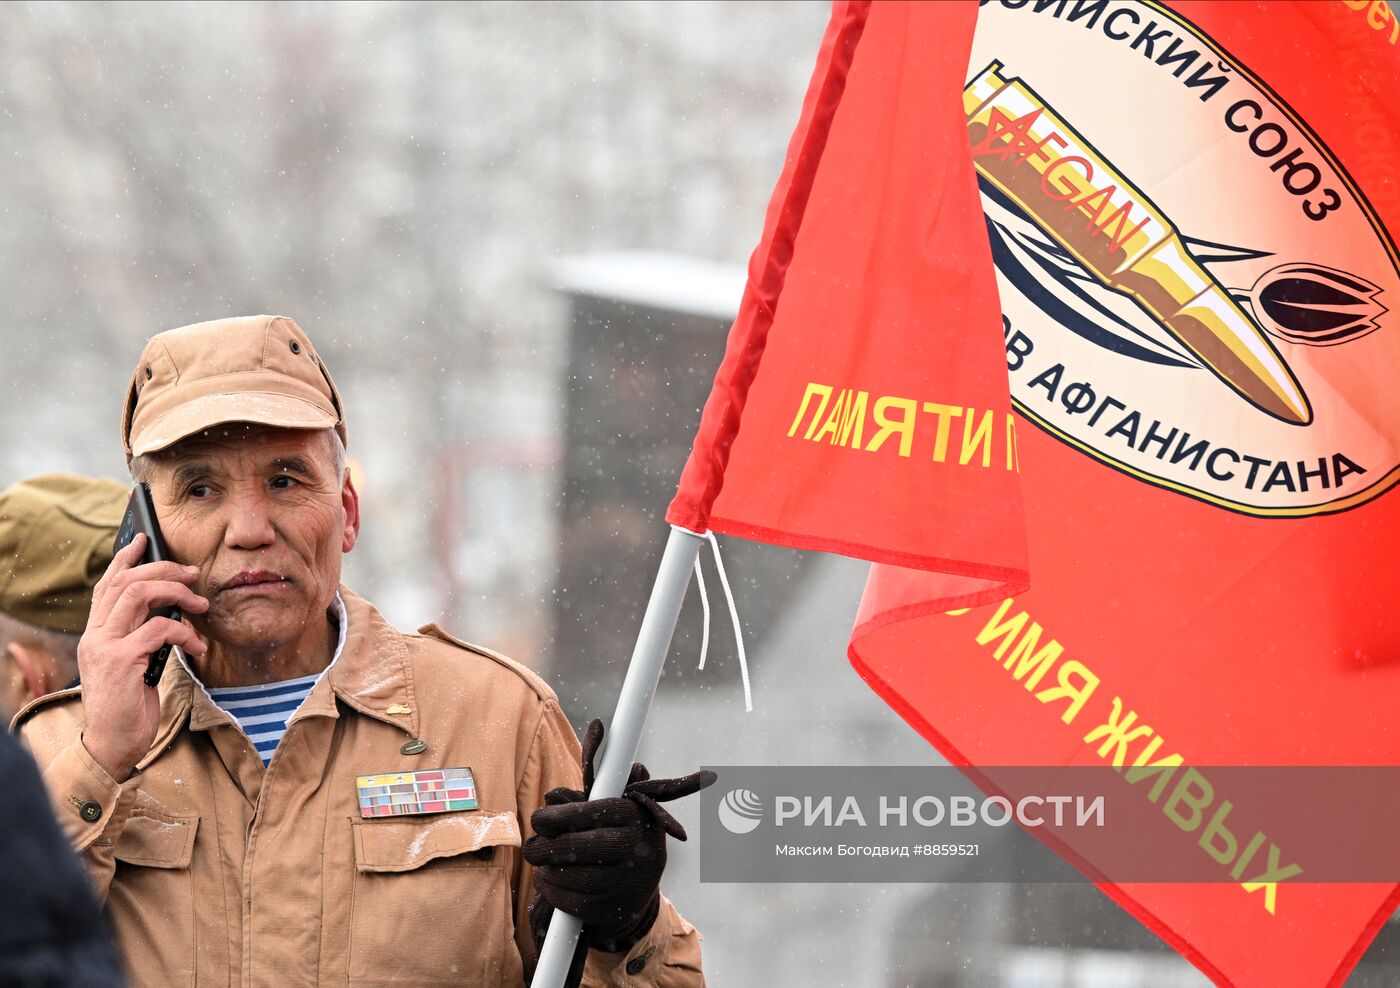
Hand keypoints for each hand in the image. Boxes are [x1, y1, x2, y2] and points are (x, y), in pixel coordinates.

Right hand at [77, 533, 207, 782]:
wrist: (112, 744)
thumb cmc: (127, 706)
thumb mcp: (133, 665)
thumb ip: (140, 637)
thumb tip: (171, 611)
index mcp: (96, 633)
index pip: (106, 585)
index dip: (125, 559)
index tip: (145, 541)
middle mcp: (95, 635)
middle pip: (126, 581)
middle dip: (164, 571)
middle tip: (194, 575)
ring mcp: (105, 646)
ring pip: (139, 595)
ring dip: (177, 594)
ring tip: (202, 606)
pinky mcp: (122, 661)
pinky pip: (160, 629)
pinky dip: (186, 634)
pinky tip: (198, 649)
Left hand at [523, 718, 715, 951]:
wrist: (639, 891)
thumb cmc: (617, 836)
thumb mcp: (611, 807)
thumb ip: (587, 790)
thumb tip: (568, 770)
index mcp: (635, 815)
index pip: (590, 813)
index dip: (558, 817)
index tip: (538, 819)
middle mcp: (636, 848)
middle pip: (575, 847)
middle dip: (544, 847)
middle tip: (531, 846)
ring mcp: (627, 883)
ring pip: (570, 876)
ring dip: (547, 870)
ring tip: (542, 864)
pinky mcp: (614, 910)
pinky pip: (570, 902)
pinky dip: (552, 892)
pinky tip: (551, 883)